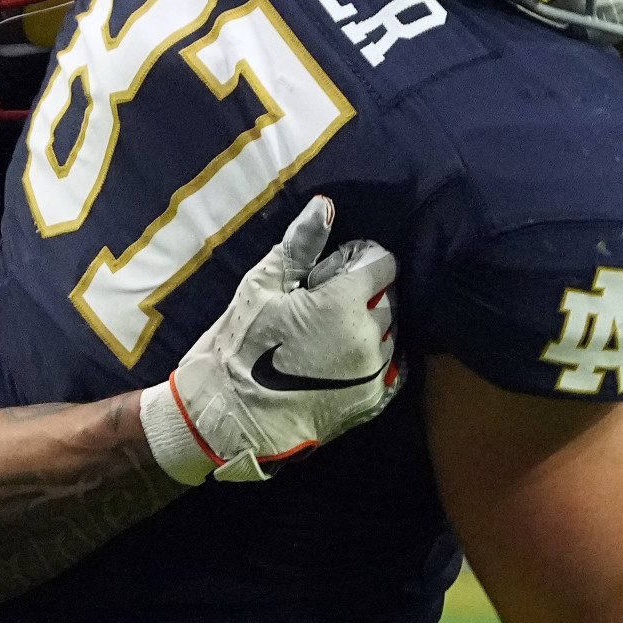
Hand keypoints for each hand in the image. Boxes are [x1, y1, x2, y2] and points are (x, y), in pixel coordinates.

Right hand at [144, 197, 399, 484]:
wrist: (228, 417)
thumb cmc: (239, 347)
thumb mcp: (262, 286)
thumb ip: (300, 244)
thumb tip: (325, 205)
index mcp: (344, 302)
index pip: (382, 263)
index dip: (358, 259)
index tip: (333, 269)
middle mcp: (369, 335)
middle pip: (390, 296)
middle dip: (366, 292)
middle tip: (326, 303)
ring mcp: (374, 372)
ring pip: (391, 333)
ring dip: (370, 326)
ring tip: (330, 334)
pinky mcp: (372, 402)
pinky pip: (394, 369)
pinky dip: (378, 358)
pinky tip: (347, 357)